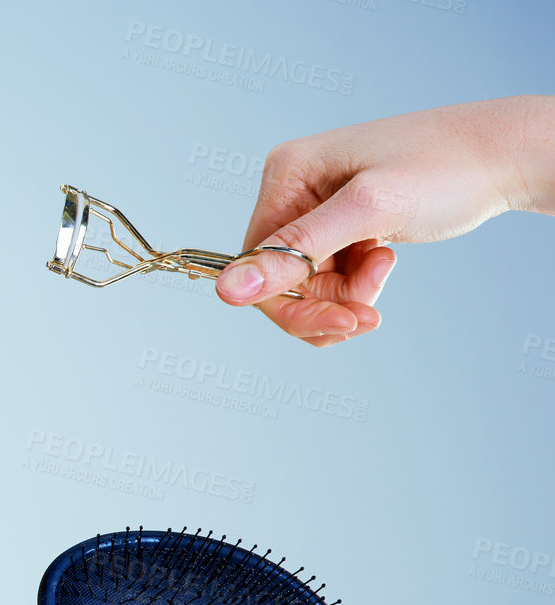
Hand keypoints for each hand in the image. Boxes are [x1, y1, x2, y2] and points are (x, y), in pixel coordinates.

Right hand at [215, 96, 552, 345]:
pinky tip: (385, 261)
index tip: (344, 322)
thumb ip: (296, 251)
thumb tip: (226, 290)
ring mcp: (317, 207)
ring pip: (306, 284)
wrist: (505, 155)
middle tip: (368, 315)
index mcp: (286, 174)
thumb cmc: (447, 168)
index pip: (256, 264)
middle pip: (278, 279)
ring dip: (345, 296)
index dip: (292, 304)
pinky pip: (328, 275)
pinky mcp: (342, 223)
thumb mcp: (369, 212)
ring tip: (385, 270)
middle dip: (324, 304)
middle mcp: (293, 189)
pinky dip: (355, 284)